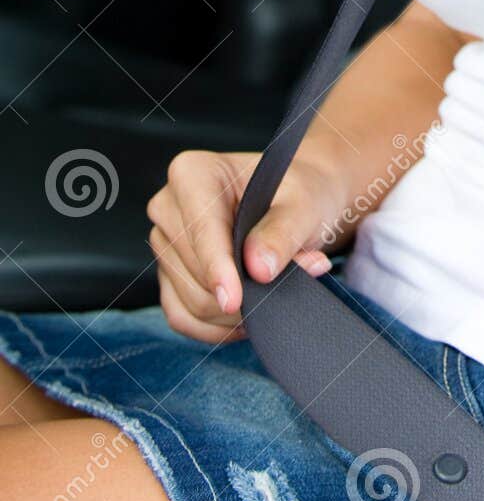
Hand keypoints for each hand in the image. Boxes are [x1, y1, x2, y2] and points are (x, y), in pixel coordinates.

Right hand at [146, 148, 340, 344]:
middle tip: (298, 276)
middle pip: (194, 271)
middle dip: (244, 289)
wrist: (293, 204)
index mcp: (193, 172)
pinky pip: (183, 317)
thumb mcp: (303, 204)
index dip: (218, 268)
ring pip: (191, 301)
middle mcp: (168, 206)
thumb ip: (282, 232)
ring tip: (278, 290)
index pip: (200, 229)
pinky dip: (216, 328)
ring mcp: (164, 243)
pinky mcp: (169, 276)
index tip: (235, 300)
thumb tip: (258, 268)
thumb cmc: (295, 195)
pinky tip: (248, 317)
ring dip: (237, 311)